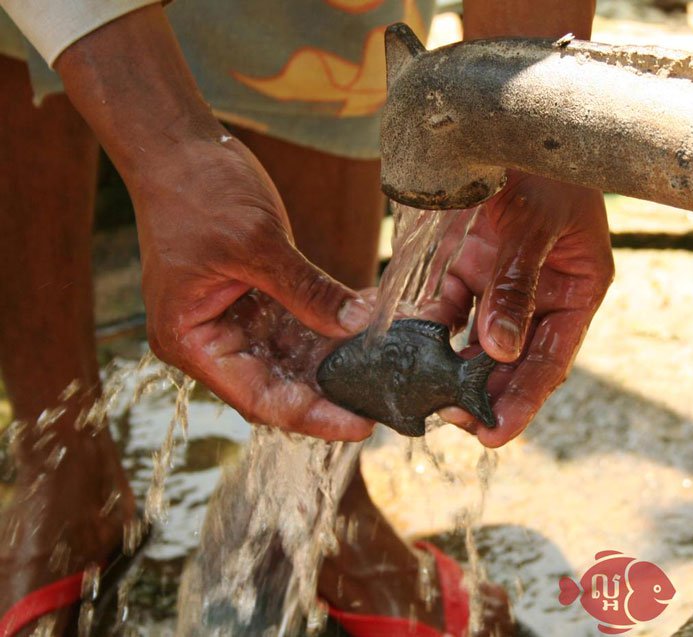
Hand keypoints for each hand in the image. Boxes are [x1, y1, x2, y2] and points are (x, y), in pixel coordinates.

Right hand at [130, 137, 373, 440]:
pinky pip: (294, 326)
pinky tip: (366, 332)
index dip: (311, 415)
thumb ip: (307, 290)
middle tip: (382, 402)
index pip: (259, 397)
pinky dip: (327, 330)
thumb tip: (357, 325)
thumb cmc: (197, 190)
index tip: (360, 426)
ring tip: (382, 372)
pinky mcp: (251, 299)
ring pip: (289, 359)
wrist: (178, 147)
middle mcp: (210, 340)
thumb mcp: (256, 242)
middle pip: (275, 385)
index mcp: (191, 341)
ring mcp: (231, 320)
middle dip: (327, 394)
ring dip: (333, 363)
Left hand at [423, 171, 613, 446]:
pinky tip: (402, 354)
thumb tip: (501, 349)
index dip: (525, 398)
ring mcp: (491, 284)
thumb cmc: (534, 162)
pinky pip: (437, 310)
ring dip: (448, 370)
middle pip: (507, 359)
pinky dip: (422, 333)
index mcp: (571, 288)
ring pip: (469, 341)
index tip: (496, 433)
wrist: (492, 119)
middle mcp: (531, 294)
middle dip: (481, 392)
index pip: (550, 358)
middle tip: (451, 420)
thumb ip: (515, 285)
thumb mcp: (534, 221)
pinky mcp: (456, 270)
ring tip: (424, 397)